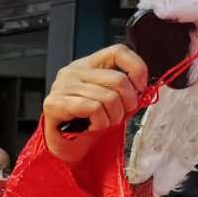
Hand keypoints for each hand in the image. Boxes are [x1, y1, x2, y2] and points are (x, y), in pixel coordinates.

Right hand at [43, 45, 147, 164]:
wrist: (62, 145)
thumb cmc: (88, 121)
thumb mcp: (111, 100)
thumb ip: (125, 89)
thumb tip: (142, 89)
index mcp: (88, 65)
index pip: (118, 51)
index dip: (137, 68)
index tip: (140, 88)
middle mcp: (73, 71)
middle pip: (118, 79)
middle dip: (128, 103)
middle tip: (121, 114)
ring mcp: (62, 86)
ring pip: (108, 97)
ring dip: (113, 117)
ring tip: (105, 122)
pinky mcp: (55, 103)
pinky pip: (94, 109)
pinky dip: (100, 123)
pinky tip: (93, 126)